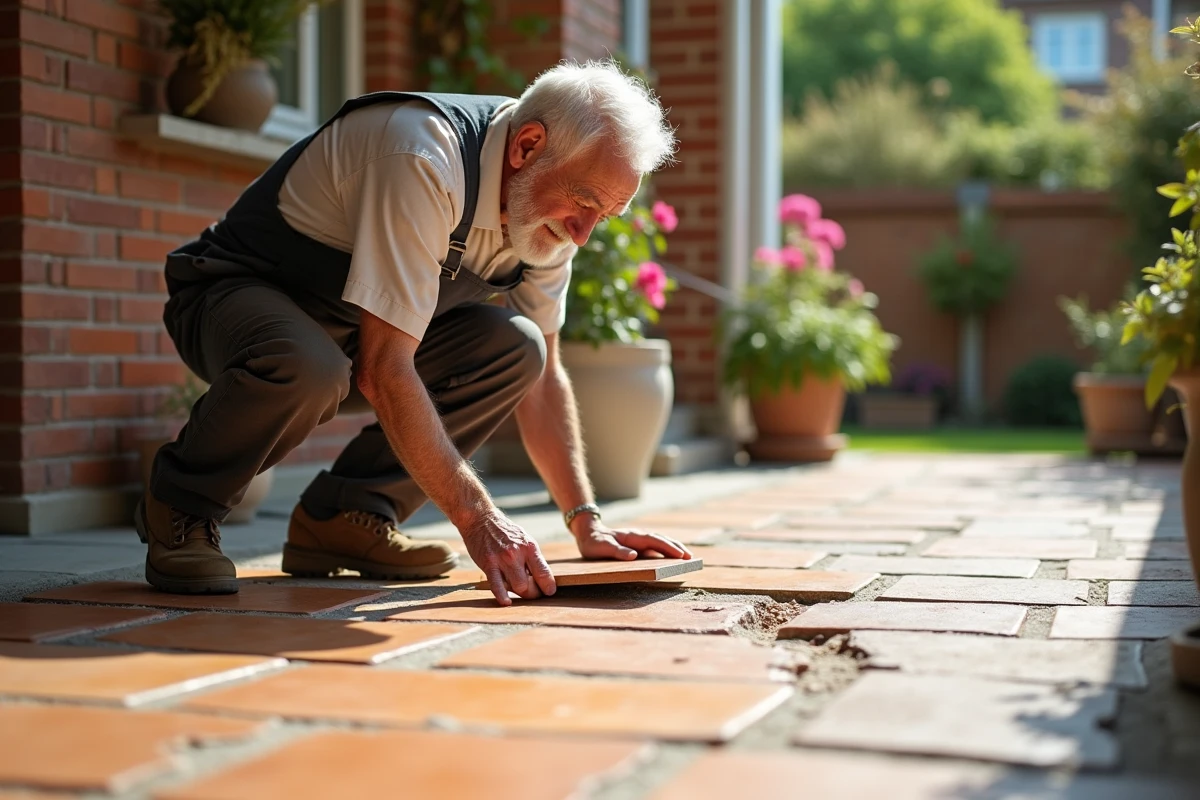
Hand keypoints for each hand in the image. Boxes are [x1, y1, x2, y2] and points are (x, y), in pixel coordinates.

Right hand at [460, 510, 555, 605]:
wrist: (480, 519)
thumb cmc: (504, 532)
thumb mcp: (524, 540)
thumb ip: (531, 558)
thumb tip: (541, 579)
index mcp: (530, 547)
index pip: (544, 573)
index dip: (548, 587)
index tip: (549, 592)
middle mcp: (517, 553)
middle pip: (529, 585)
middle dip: (533, 593)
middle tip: (532, 593)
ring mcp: (502, 559)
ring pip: (516, 587)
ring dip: (519, 594)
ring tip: (518, 591)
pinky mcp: (488, 564)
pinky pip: (496, 585)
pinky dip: (502, 596)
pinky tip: (506, 602)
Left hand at [573, 520, 692, 561]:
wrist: (588, 532)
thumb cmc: (594, 543)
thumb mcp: (601, 549)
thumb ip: (617, 551)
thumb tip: (634, 556)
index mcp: (632, 537)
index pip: (654, 541)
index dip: (668, 548)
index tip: (680, 555)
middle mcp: (638, 536)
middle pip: (661, 540)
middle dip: (676, 548)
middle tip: (690, 557)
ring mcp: (639, 540)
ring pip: (660, 542)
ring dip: (674, 548)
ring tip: (687, 557)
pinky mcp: (638, 544)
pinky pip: (655, 546)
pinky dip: (666, 550)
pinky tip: (672, 557)